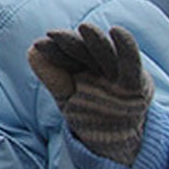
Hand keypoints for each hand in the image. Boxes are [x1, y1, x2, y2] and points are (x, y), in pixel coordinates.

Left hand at [28, 23, 153, 165]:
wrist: (112, 140)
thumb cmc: (86, 113)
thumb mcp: (66, 97)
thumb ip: (52, 77)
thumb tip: (32, 51)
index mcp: (80, 67)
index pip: (66, 56)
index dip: (53, 50)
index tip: (38, 45)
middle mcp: (98, 67)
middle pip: (84, 50)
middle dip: (70, 41)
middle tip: (53, 34)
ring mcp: (116, 74)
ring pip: (105, 53)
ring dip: (95, 40)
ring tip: (84, 28)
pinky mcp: (136, 83)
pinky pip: (131, 64)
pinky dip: (126, 47)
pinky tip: (117, 31)